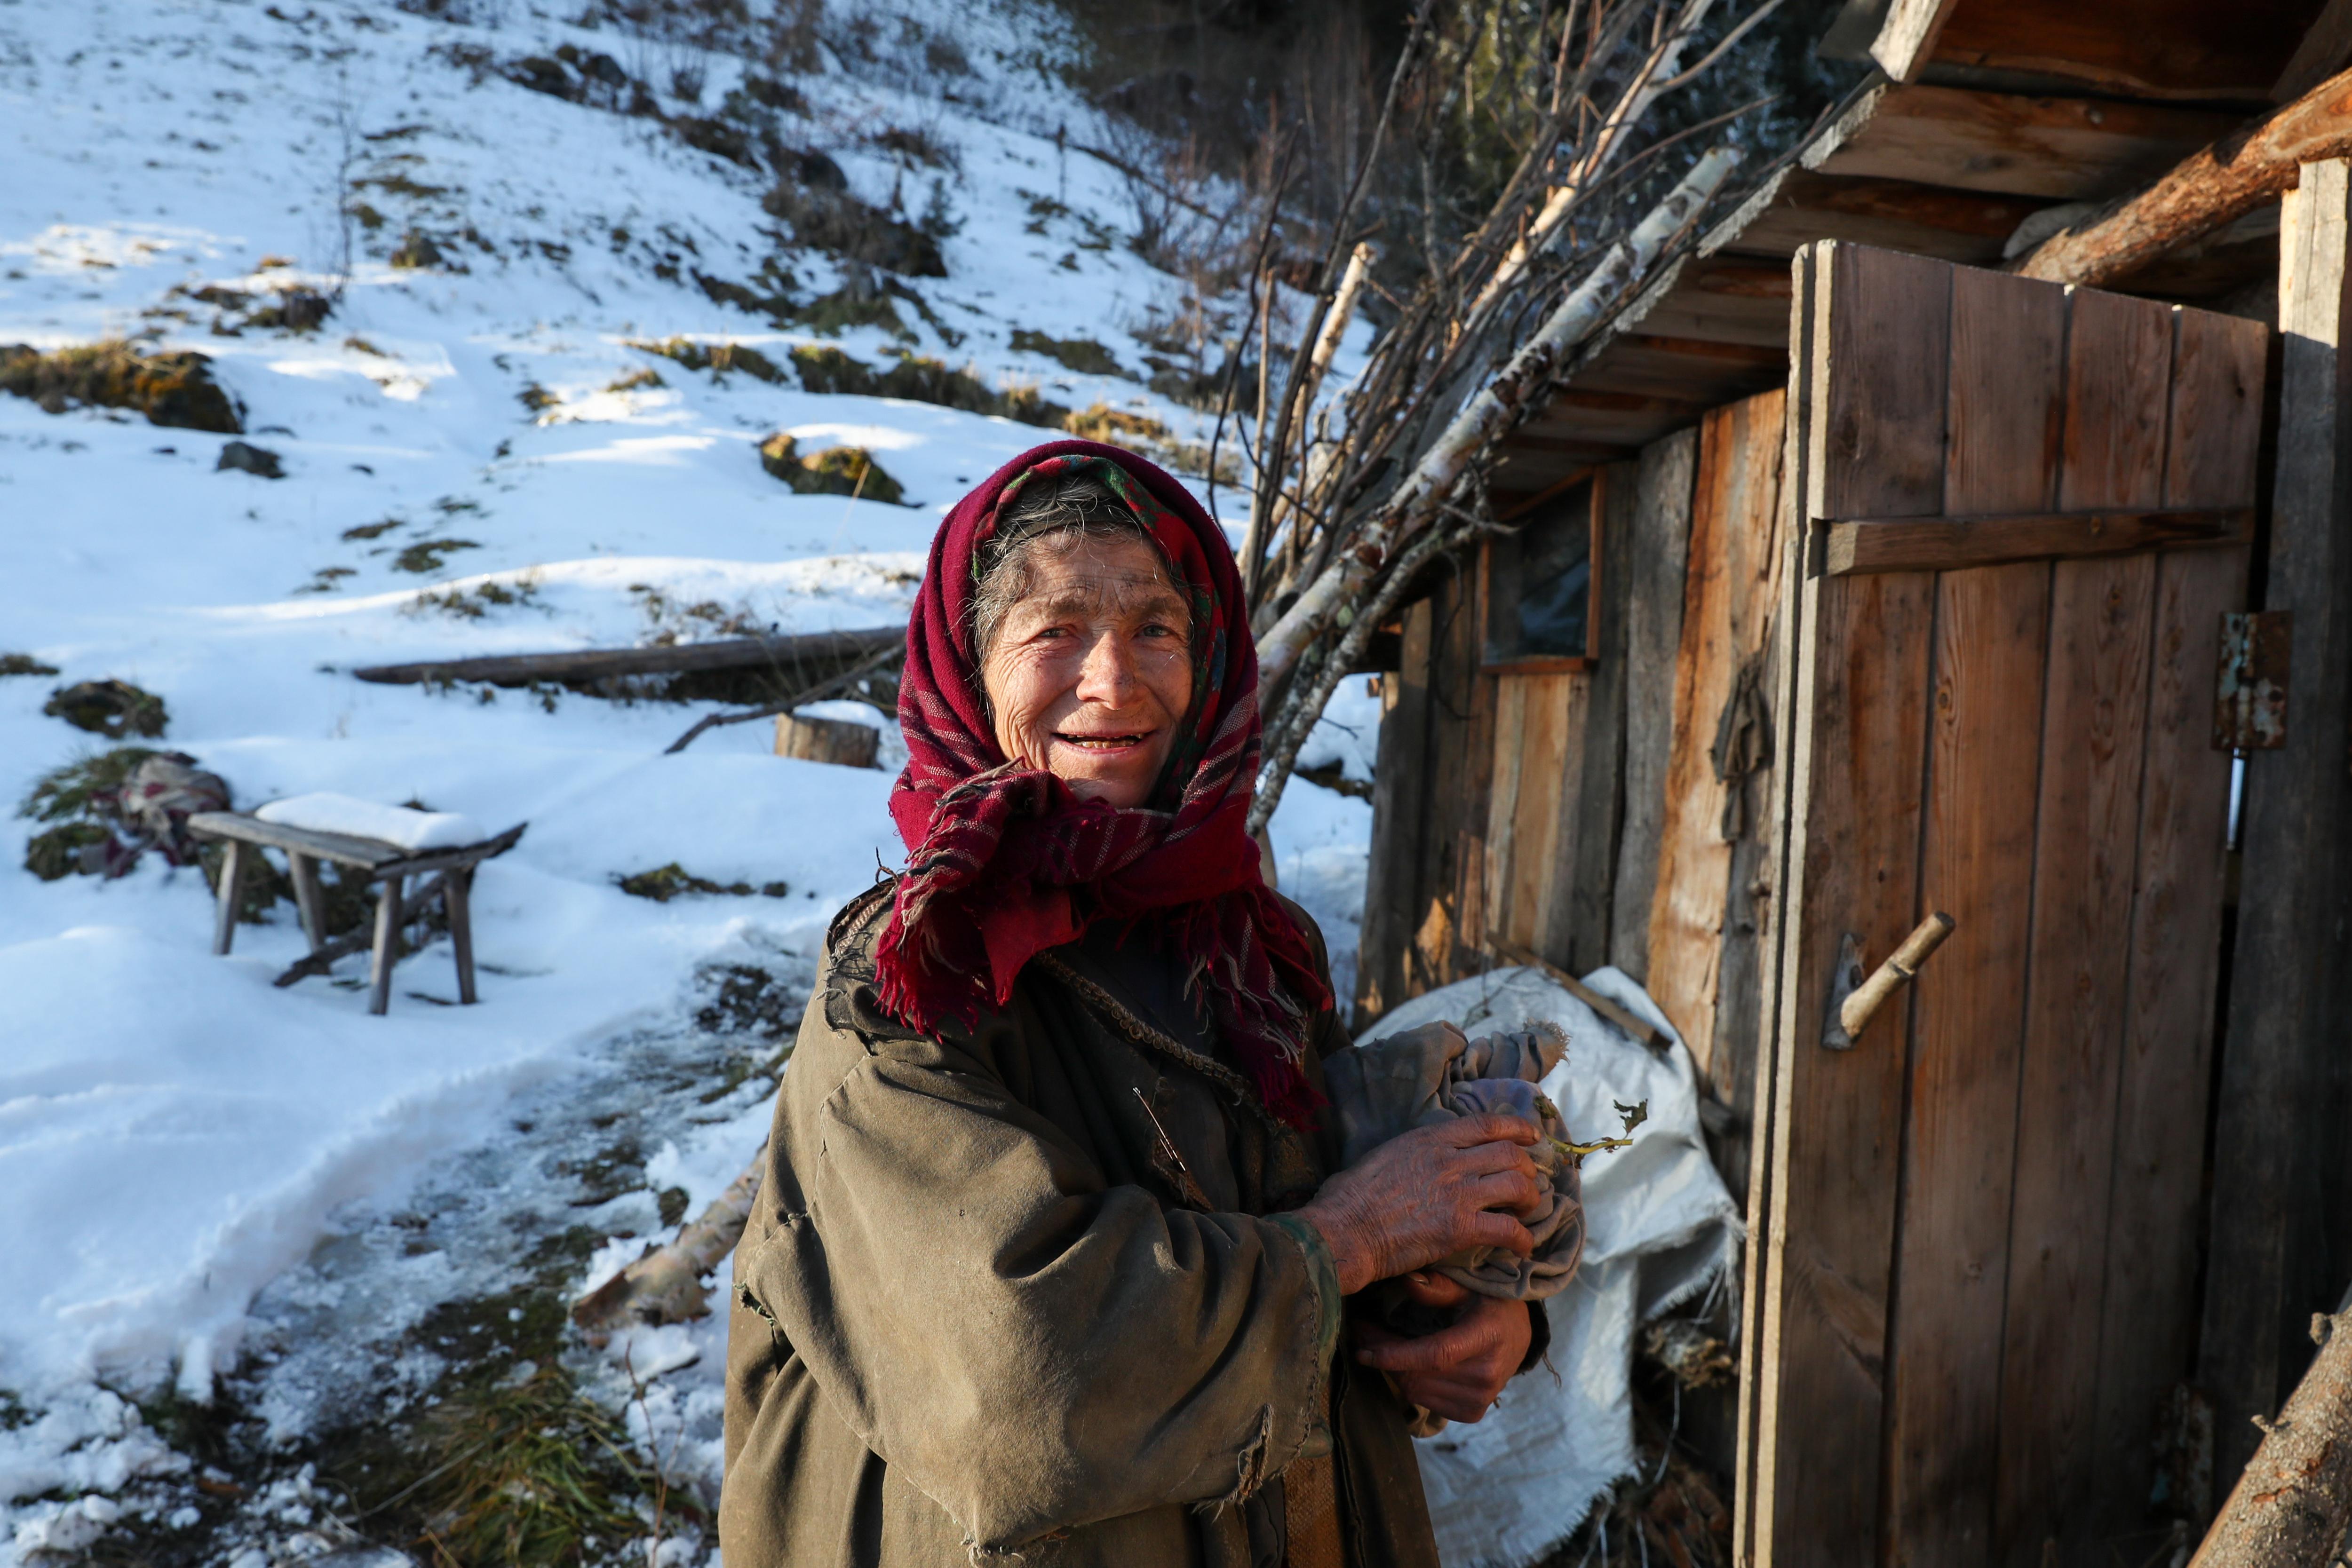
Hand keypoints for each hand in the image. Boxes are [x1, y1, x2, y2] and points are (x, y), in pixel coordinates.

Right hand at [1296, 1115, 1540, 1294]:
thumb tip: (1418, 1159)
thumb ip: (1412, 1153)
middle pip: (1511, 1155)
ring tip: (1525, 1214)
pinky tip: (1522, 1248)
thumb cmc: (1349, 1196)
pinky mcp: (1460, 1227)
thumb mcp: (1384, 1155)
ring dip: (1529, 1201)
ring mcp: (1458, 1193)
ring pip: (1518, 1186)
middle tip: (1527, 1185)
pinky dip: (1522, 1239)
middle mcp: (1450, 1160)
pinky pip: (1508, 1229)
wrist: (1343, 1230)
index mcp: (1430, 1139)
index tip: (1532, 1137)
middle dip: (1528, 1170)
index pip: (1486, 1124)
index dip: (1517, 1129)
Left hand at [1354, 1274, 1531, 1422]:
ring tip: (1376, 1345)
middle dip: (1382, 1355)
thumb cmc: (1488, 1304)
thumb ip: (1440, 1286)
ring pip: (1416, 1391)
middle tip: (1361, 1333)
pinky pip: (1426, 1402)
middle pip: (1419, 1375)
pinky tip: (1402, 1364)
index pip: (1436, 1354)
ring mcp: (1481, 1398)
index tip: (1362, 1347)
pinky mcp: (1472, 1413)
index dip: (1395, 1354)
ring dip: (1392, 1369)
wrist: (1518, 1336)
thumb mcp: (1469, 1286)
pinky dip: (1408, 1383)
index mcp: (1487, 1337)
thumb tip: (1407, 1281)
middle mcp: (1487, 1373)